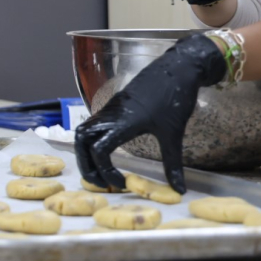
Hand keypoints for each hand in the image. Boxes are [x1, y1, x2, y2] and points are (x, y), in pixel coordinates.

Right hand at [74, 34, 225, 193]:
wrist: (176, 69)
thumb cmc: (174, 99)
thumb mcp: (174, 134)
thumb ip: (173, 164)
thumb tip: (179, 191)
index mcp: (123, 122)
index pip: (99, 150)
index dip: (105, 172)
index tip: (123, 184)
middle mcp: (110, 115)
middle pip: (81, 141)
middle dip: (86, 165)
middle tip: (102, 183)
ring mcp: (108, 109)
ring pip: (82, 132)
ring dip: (85, 154)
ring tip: (99, 170)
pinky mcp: (112, 107)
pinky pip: (91, 126)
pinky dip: (91, 143)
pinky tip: (106, 153)